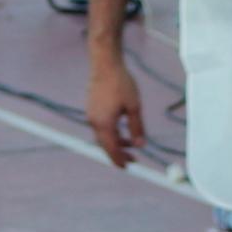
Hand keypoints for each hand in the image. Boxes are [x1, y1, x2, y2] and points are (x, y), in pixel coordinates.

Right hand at [85, 51, 148, 167]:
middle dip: (119, 153)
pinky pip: (100, 127)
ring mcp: (91, 115)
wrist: (105, 65)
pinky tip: (120, 130)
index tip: (128, 167)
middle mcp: (94, 122)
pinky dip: (110, 133)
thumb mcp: (134, 107)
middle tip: (133, 159)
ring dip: (115, 142)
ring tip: (130, 144)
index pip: (112, 149)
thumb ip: (137, 128)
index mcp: (104, 124)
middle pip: (106, 145)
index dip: (120, 159)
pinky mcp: (91, 109)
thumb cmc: (120, 83)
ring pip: (103, 137)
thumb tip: (140, 145)